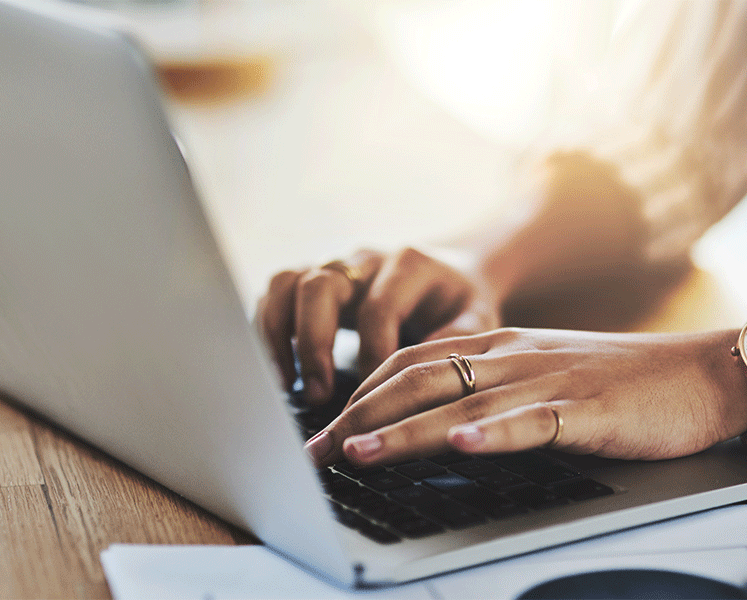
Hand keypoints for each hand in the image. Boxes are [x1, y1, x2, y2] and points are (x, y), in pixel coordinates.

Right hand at [258, 247, 500, 403]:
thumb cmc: (461, 304)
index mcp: (409, 264)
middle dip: (314, 343)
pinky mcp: (312, 280)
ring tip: (286, 384)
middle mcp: (364, 258)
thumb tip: (424, 376)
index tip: (371, 396)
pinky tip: (280, 372)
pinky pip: (275, 295)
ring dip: (279, 335)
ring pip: (286, 283)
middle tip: (319, 394)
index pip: (378, 308)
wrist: (451, 274)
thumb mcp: (477, 318)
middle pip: (320, 284)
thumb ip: (457, 340)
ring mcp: (334, 266)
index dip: (371, 355)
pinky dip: (268, 331)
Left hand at [304, 328, 746, 465]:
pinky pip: (534, 420)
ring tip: (358, 452)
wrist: (700, 372)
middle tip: (316, 451)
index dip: (360, 395)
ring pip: (461, 402)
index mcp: (497, 347)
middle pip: (419, 380)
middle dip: (360, 416)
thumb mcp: (540, 377)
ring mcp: (547, 380)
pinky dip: (494, 434)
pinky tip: (463, 447)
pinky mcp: (587, 409)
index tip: (323, 429)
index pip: (411, 364)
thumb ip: (489, 393)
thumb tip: (433, 428)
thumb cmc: (616, 383)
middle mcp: (512, 357)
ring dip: (404, 429)